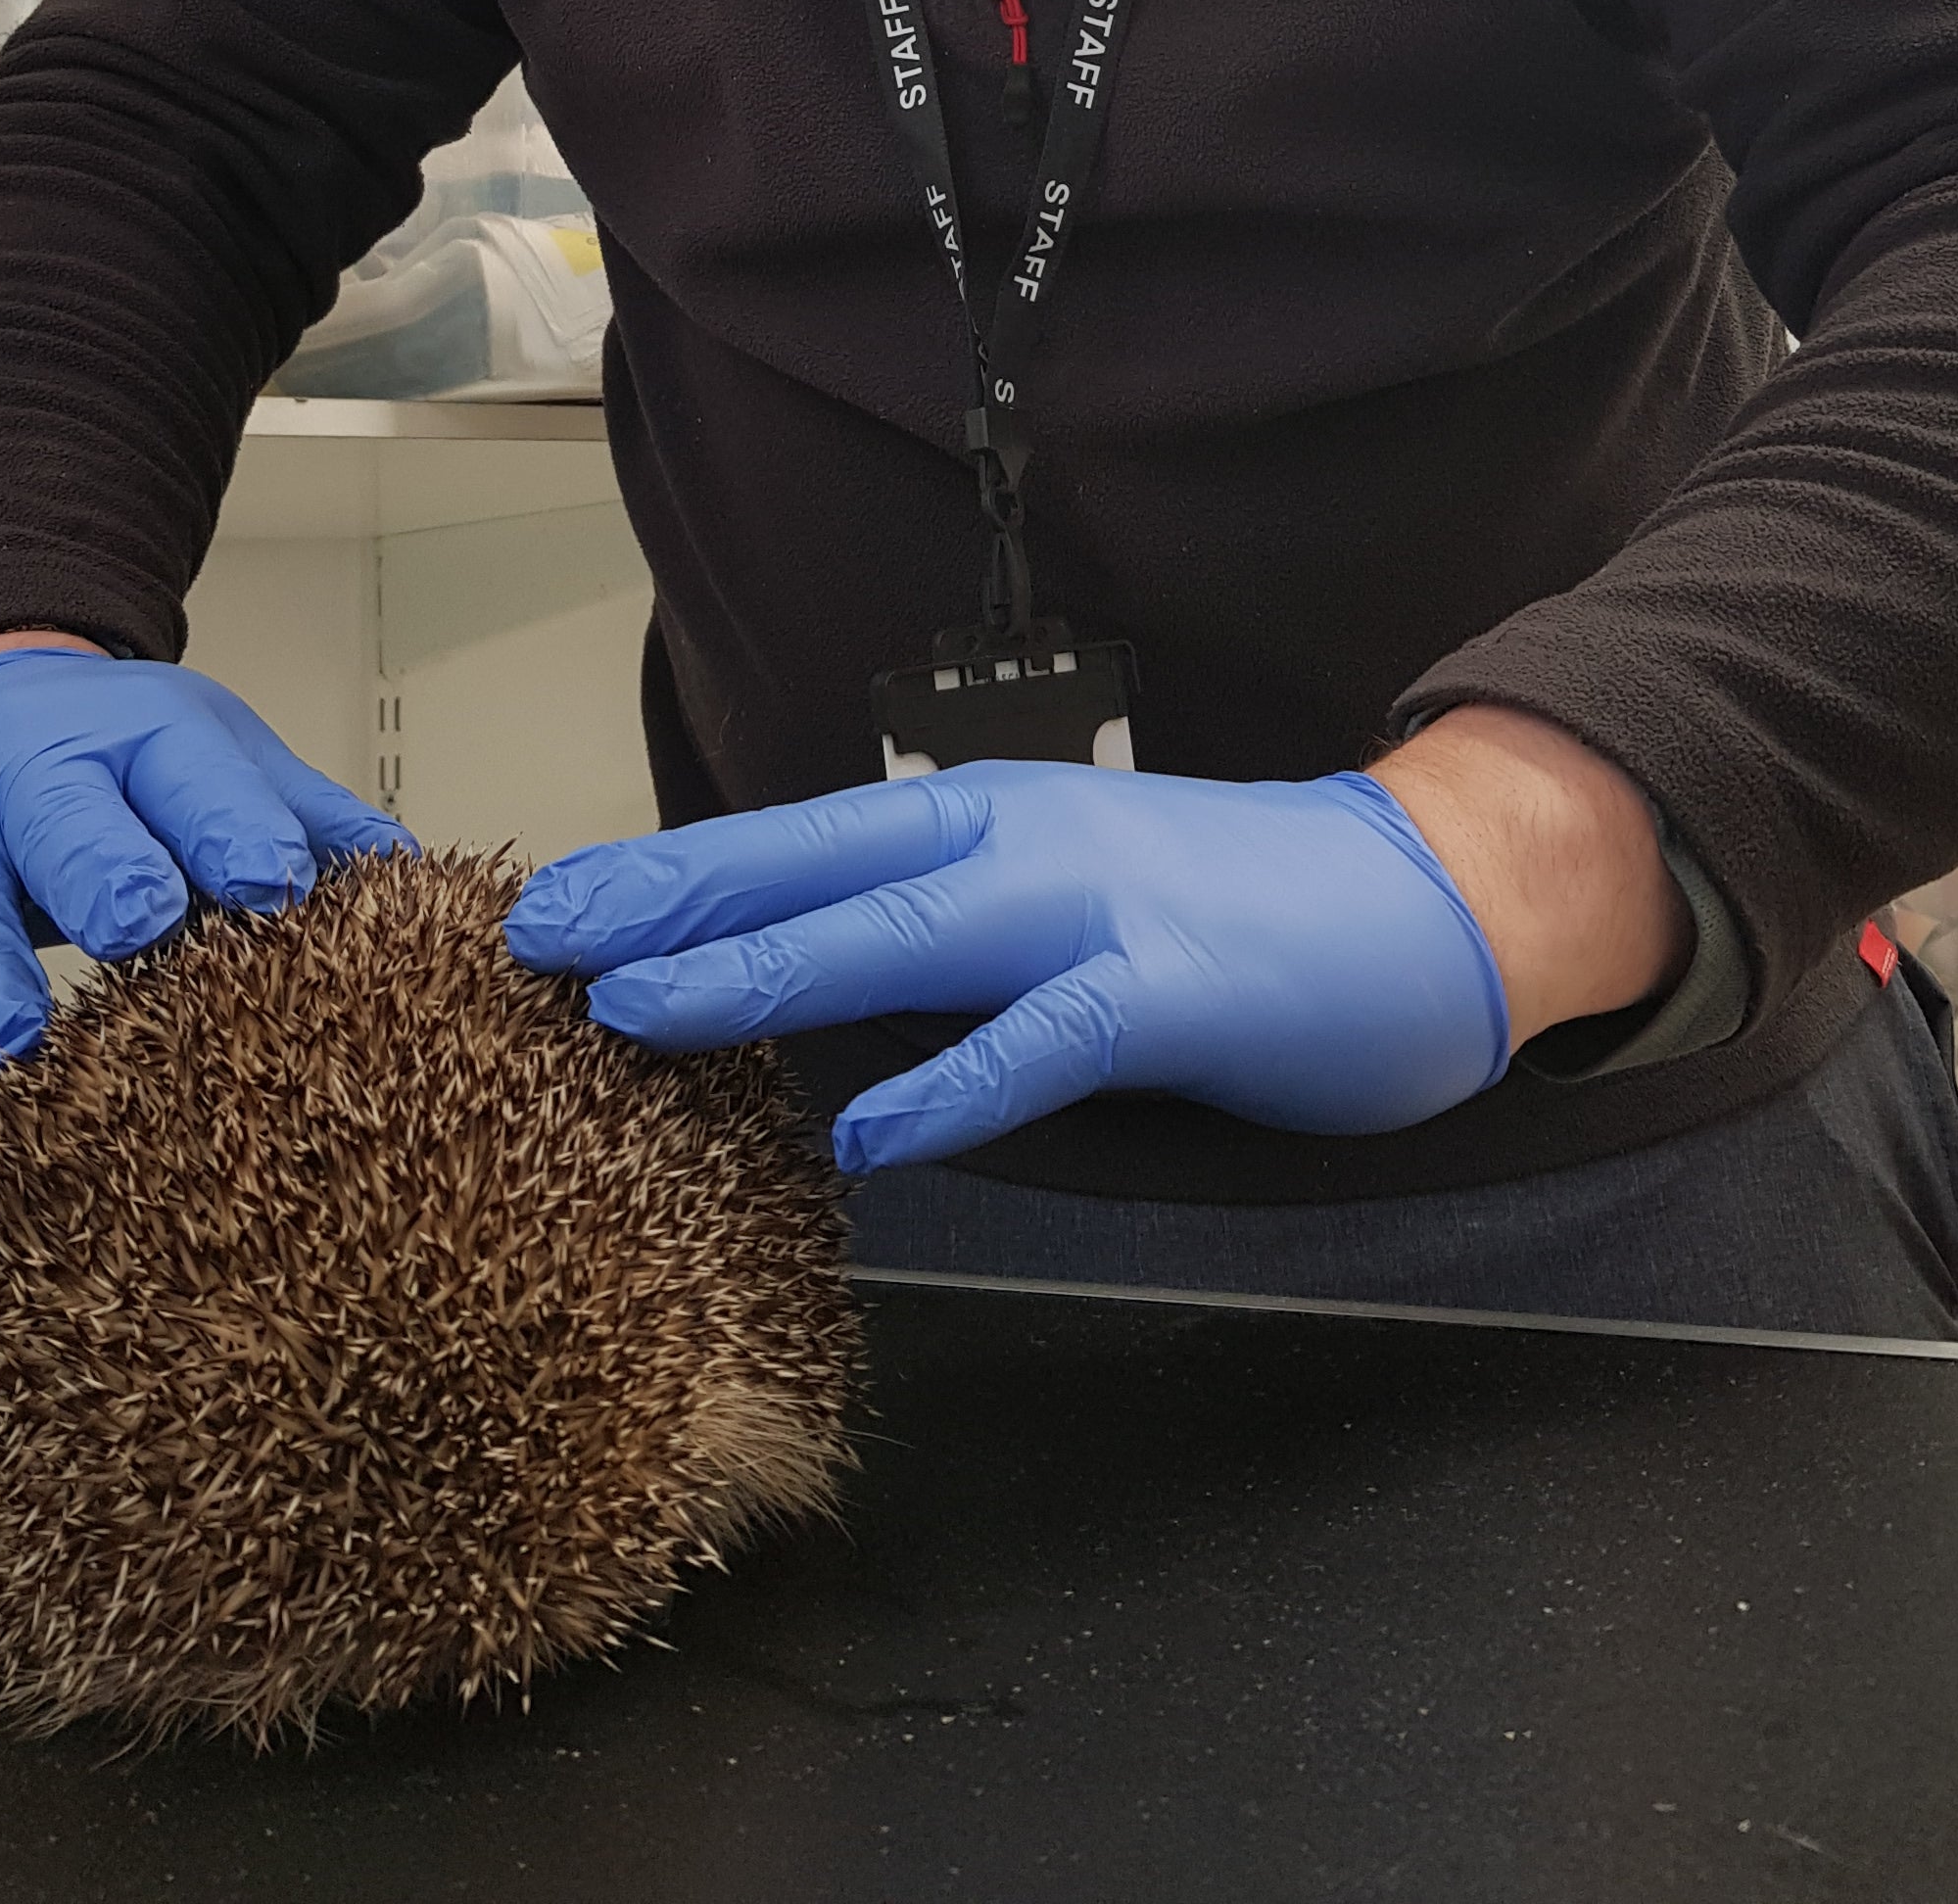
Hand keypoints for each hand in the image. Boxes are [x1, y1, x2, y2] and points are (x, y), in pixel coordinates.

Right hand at [0, 646, 408, 1109]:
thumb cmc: (101, 763)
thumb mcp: (206, 761)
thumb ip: (300, 821)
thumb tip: (418, 884)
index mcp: (135, 738)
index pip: (189, 772)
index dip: (232, 825)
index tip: (272, 882)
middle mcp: (24, 771)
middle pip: (62, 814)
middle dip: (102, 867)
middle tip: (137, 928)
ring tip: (10, 1044)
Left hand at [504, 764, 1509, 1173]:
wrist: (1418, 895)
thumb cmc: (1222, 911)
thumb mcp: (1057, 899)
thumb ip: (940, 933)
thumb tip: (795, 981)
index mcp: (982, 821)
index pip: (794, 840)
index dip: (668, 873)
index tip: (547, 903)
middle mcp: (1018, 841)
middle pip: (814, 867)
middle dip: (668, 906)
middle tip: (538, 942)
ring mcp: (1095, 909)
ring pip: (901, 936)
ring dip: (762, 971)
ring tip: (641, 1014)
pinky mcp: (1171, 990)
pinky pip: (1044, 1041)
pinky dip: (951, 1087)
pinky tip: (871, 1136)